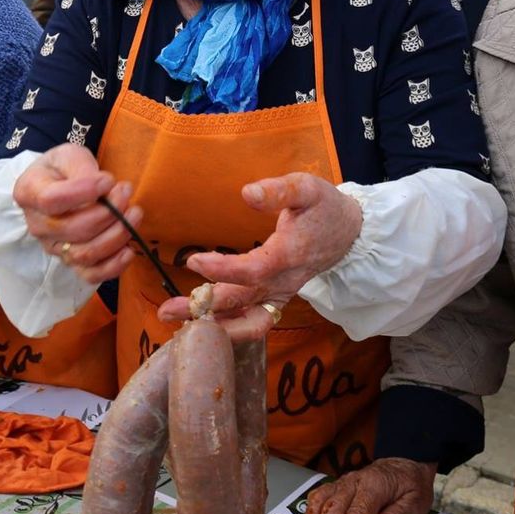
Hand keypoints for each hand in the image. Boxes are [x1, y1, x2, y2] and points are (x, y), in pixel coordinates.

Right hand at [14, 144, 138, 285]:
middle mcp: (37, 225)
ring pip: (84, 254)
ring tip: (134, 213)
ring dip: (116, 235)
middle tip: (126, 192)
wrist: (58, 186)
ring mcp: (54, 247)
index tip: (108, 180)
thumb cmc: (63, 169)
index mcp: (29, 193)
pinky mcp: (71, 262)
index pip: (52, 200)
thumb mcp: (69, 155)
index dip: (83, 192)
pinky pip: (90, 275)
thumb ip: (82, 167)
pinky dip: (112, 267)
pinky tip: (128, 250)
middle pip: (73, 229)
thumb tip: (104, 186)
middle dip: (108, 212)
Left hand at [156, 174, 362, 339]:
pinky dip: (226, 323)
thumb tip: (248, 192)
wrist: (349, 233)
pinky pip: (251, 319)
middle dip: (204, 309)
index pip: (254, 270)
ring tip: (175, 319)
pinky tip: (198, 319)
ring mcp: (280, 294)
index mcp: (289, 255)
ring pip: (246, 319)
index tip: (194, 261)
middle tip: (165, 309)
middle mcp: (283, 282)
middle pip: (243, 303)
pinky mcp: (276, 299)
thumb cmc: (324, 208)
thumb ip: (279, 190)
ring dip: (212, 324)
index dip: (224, 270)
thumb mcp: (307, 189)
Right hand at [305, 458, 436, 513]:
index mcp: (376, 485)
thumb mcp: (415, 503)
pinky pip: (318, 496)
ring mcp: (344, 482)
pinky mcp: (337, 485)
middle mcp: (356, 481)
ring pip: (321, 501)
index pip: (357, 513)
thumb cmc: (412, 485)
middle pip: (334, 508)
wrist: (406, 464)